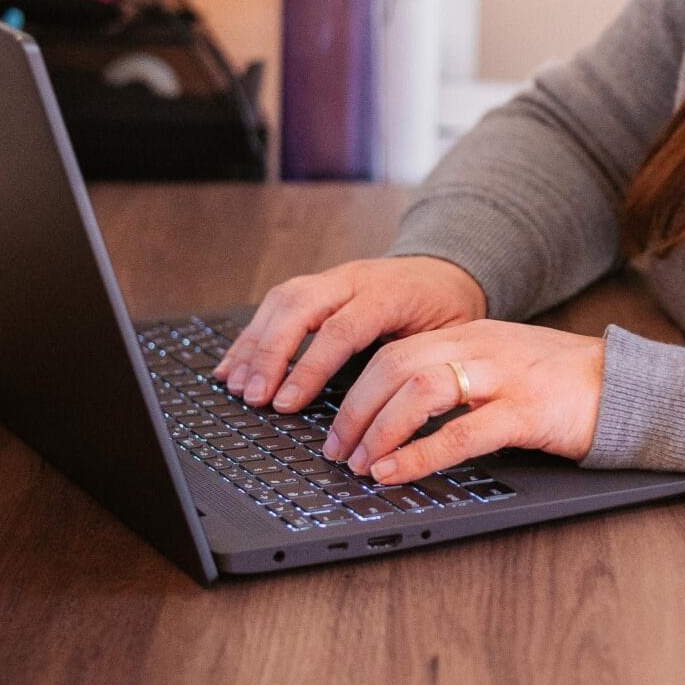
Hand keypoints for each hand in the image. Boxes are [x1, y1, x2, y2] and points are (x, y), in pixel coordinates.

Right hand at [214, 255, 485, 411]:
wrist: (448, 268)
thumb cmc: (449, 310)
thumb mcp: (449, 337)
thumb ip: (417, 365)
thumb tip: (391, 415)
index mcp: (389, 294)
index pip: (340, 329)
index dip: (310, 368)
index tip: (286, 403)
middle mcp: (354, 279)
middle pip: (299, 307)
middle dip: (270, 354)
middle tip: (253, 397)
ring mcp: (334, 277)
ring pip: (282, 300)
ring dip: (254, 344)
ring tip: (236, 386)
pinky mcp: (319, 283)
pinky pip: (277, 303)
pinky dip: (252, 333)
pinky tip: (234, 363)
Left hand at [326, 322, 605, 485]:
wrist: (627, 385)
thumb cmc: (563, 384)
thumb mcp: (502, 366)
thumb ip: (458, 376)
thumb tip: (400, 410)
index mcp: (471, 335)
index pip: (395, 351)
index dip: (355, 389)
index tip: (336, 425)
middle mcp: (481, 347)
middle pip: (395, 366)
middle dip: (354, 410)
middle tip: (336, 450)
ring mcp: (504, 376)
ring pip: (419, 390)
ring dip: (379, 429)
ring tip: (362, 464)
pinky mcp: (527, 411)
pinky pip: (462, 431)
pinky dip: (419, 454)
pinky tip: (397, 472)